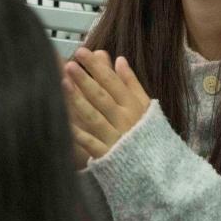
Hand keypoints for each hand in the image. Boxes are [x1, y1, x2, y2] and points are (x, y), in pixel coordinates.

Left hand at [63, 48, 150, 162]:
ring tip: (64, 83)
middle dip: (85, 79)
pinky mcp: (106, 155)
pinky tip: (64, 120)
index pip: (113, 82)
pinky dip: (77, 132)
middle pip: (102, 96)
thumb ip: (132, 83)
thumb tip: (120, 59)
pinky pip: (89, 142)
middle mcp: (123, 120)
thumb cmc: (148, 132)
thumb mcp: (145, 105)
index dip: (98, 67)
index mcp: (133, 106)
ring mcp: (114, 137)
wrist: (156, 167)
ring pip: (93, 116)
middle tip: (71, 63)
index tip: (83, 53)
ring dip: (78, 100)